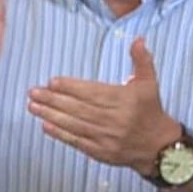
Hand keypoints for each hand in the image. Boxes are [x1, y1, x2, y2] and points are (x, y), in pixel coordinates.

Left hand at [27, 37, 181, 172]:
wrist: (159, 146)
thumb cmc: (150, 110)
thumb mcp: (149, 83)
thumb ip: (141, 60)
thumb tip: (137, 39)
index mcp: (124, 100)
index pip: (92, 92)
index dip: (71, 87)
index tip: (52, 81)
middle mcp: (114, 119)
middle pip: (79, 108)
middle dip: (53, 100)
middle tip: (33, 92)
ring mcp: (106, 137)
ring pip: (74, 124)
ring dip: (51, 115)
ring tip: (32, 106)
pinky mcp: (101, 152)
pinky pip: (77, 141)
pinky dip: (60, 134)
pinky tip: (45, 125)